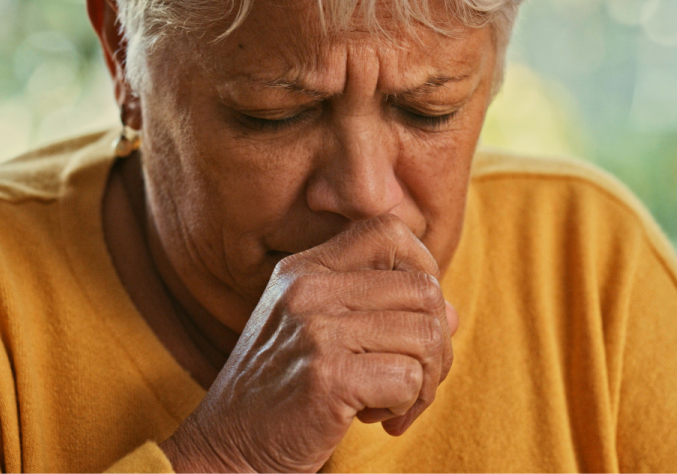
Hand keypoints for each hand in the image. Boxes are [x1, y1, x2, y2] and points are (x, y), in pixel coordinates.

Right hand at [161, 215, 458, 472]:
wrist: (226, 447)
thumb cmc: (280, 393)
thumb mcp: (317, 333)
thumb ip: (378, 311)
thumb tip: (449, 313)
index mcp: (303, 268)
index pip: (388, 230)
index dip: (422, 266)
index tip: (413, 316)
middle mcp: (307, 288)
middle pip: (423, 289)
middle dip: (436, 343)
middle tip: (410, 380)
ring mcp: (315, 329)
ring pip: (426, 334)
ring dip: (425, 381)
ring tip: (392, 403)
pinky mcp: (326, 376)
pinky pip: (409, 378)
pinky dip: (406, 406)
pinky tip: (374, 419)